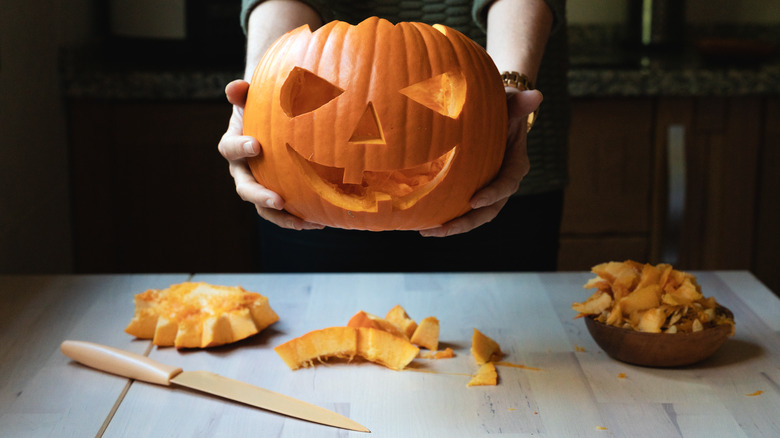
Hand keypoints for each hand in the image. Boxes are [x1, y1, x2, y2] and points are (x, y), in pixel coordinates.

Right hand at [218, 79, 323, 229]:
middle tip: (278, 200)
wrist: (273, 120)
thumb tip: (235, 87)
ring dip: (282, 218)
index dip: (240, 148)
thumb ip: (243, 92)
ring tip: (303, 223)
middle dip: (261, 196)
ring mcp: (259, 185)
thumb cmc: (263, 105)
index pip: (229, 149)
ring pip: (265, 208)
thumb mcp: (253, 96)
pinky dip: (300, 217)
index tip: (256, 145)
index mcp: (233, 146)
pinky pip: (285, 211)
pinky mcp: (277, 195)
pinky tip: (321, 221)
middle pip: (245, 189)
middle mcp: (242, 171)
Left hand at [419, 88, 542, 236]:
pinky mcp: (474, 190)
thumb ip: (520, 104)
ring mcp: (488, 190)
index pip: (507, 184)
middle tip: (443, 228)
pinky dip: (445, 216)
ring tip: (427, 231)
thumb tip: (536, 95)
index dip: (493, 194)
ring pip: (474, 216)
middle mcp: (503, 183)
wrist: (498, 115)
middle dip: (466, 222)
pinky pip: (461, 208)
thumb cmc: (504, 108)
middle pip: (489, 211)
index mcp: (515, 165)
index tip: (474, 201)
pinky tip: (422, 221)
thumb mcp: (512, 104)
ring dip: (452, 226)